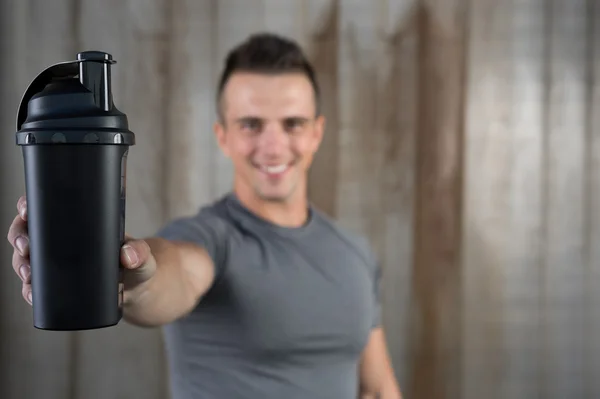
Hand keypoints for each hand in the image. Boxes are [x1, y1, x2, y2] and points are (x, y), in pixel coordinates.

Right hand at [7, 195, 156, 305]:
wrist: (138, 290)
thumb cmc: (138, 265)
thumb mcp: (142, 257)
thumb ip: (140, 253)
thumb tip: (129, 255)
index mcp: (80, 223)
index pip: (46, 208)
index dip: (28, 207)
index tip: (26, 211)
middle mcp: (63, 240)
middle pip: (28, 232)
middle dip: (19, 238)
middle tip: (25, 248)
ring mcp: (57, 263)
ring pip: (26, 258)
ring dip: (21, 265)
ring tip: (28, 275)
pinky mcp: (57, 284)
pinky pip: (35, 285)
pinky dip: (30, 289)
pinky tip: (31, 294)